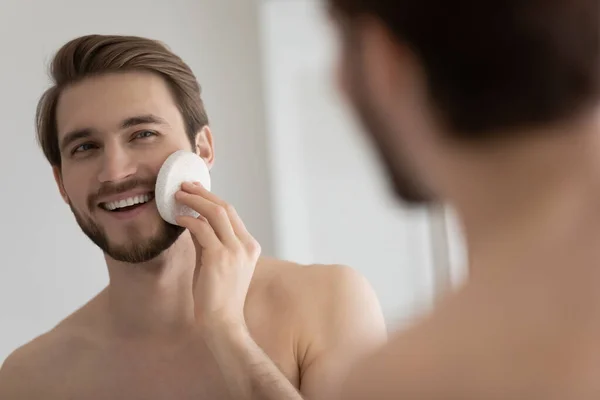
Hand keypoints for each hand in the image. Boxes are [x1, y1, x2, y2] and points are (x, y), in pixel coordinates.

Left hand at [174, 182, 260, 329]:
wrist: (222, 323)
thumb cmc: (218, 297)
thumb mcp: (216, 263)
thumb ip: (209, 241)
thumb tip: (193, 221)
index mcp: (249, 246)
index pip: (232, 214)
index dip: (212, 198)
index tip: (196, 190)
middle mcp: (245, 245)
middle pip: (225, 207)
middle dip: (203, 193)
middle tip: (185, 186)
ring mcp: (234, 251)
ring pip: (216, 213)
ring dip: (195, 201)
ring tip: (178, 196)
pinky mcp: (219, 258)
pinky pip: (202, 229)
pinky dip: (189, 220)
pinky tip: (178, 218)